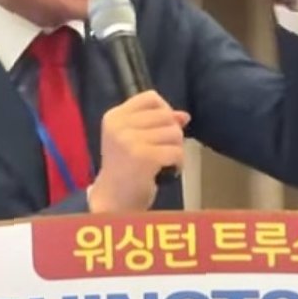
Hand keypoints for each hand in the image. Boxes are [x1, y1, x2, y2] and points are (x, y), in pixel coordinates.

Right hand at [88, 91, 189, 213]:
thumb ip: (157, 123)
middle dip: (172, 133)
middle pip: (166, 116)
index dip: (165, 110)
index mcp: (114, 117)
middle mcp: (119, 126)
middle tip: (163, 150)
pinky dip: (178, 163)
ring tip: (164, 161)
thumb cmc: (124, 168)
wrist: (113, 200)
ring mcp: (130, 141)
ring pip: (174, 133)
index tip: (162, 128)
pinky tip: (169, 171)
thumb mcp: (134, 139)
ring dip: (176, 149)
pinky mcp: (144, 157)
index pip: (150, 98)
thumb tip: (184, 116)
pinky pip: (176, 152)